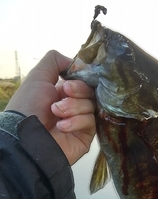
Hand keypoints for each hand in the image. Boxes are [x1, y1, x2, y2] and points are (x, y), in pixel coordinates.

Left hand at [5, 50, 95, 164]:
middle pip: (90, 93)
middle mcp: (72, 107)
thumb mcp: (39, 75)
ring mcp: (80, 123)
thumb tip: (75, 63)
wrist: (26, 135)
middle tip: (62, 96)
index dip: (79, 82)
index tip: (67, 85)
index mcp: (62, 93)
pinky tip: (61, 126)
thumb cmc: (28, 106)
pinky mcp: (85, 138)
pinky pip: (91, 123)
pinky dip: (76, 122)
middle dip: (77, 93)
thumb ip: (55, 61)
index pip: (83, 83)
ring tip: (56, 113)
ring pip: (91, 107)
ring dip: (73, 108)